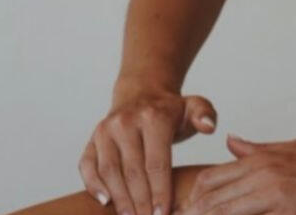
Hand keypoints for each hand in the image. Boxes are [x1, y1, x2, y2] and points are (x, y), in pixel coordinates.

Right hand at [79, 85, 217, 214]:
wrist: (141, 93)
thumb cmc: (170, 110)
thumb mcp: (193, 106)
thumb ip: (205, 114)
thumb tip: (208, 127)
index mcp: (153, 116)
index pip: (157, 161)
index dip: (160, 191)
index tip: (164, 214)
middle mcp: (125, 122)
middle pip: (132, 170)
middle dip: (141, 202)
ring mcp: (106, 130)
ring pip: (109, 170)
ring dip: (119, 199)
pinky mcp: (93, 139)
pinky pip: (87, 165)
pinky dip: (93, 185)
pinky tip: (106, 203)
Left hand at [178, 134, 295, 214]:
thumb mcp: (292, 149)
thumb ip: (257, 149)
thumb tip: (230, 143)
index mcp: (261, 160)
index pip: (211, 179)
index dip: (193, 200)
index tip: (181, 214)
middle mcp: (262, 175)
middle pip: (211, 199)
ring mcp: (275, 196)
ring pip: (225, 212)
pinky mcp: (290, 213)